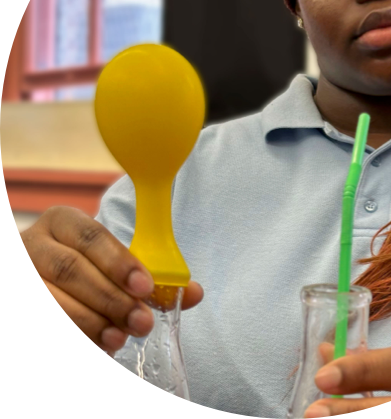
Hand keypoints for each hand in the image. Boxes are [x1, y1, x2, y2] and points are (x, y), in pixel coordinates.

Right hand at [19, 206, 203, 352]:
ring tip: (124, 335)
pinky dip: (77, 334)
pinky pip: (47, 321)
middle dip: (111, 298)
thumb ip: (152, 273)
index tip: (146, 286)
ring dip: (93, 321)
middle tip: (143, 320)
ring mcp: (23, 275)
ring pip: (54, 300)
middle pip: (71, 270)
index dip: (119, 261)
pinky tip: (101, 344)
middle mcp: (37, 244)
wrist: (50, 263)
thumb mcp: (116, 257)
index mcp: (63, 221)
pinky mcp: (22, 301)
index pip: (91, 236)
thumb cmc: (91, 260)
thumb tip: (193, 292)